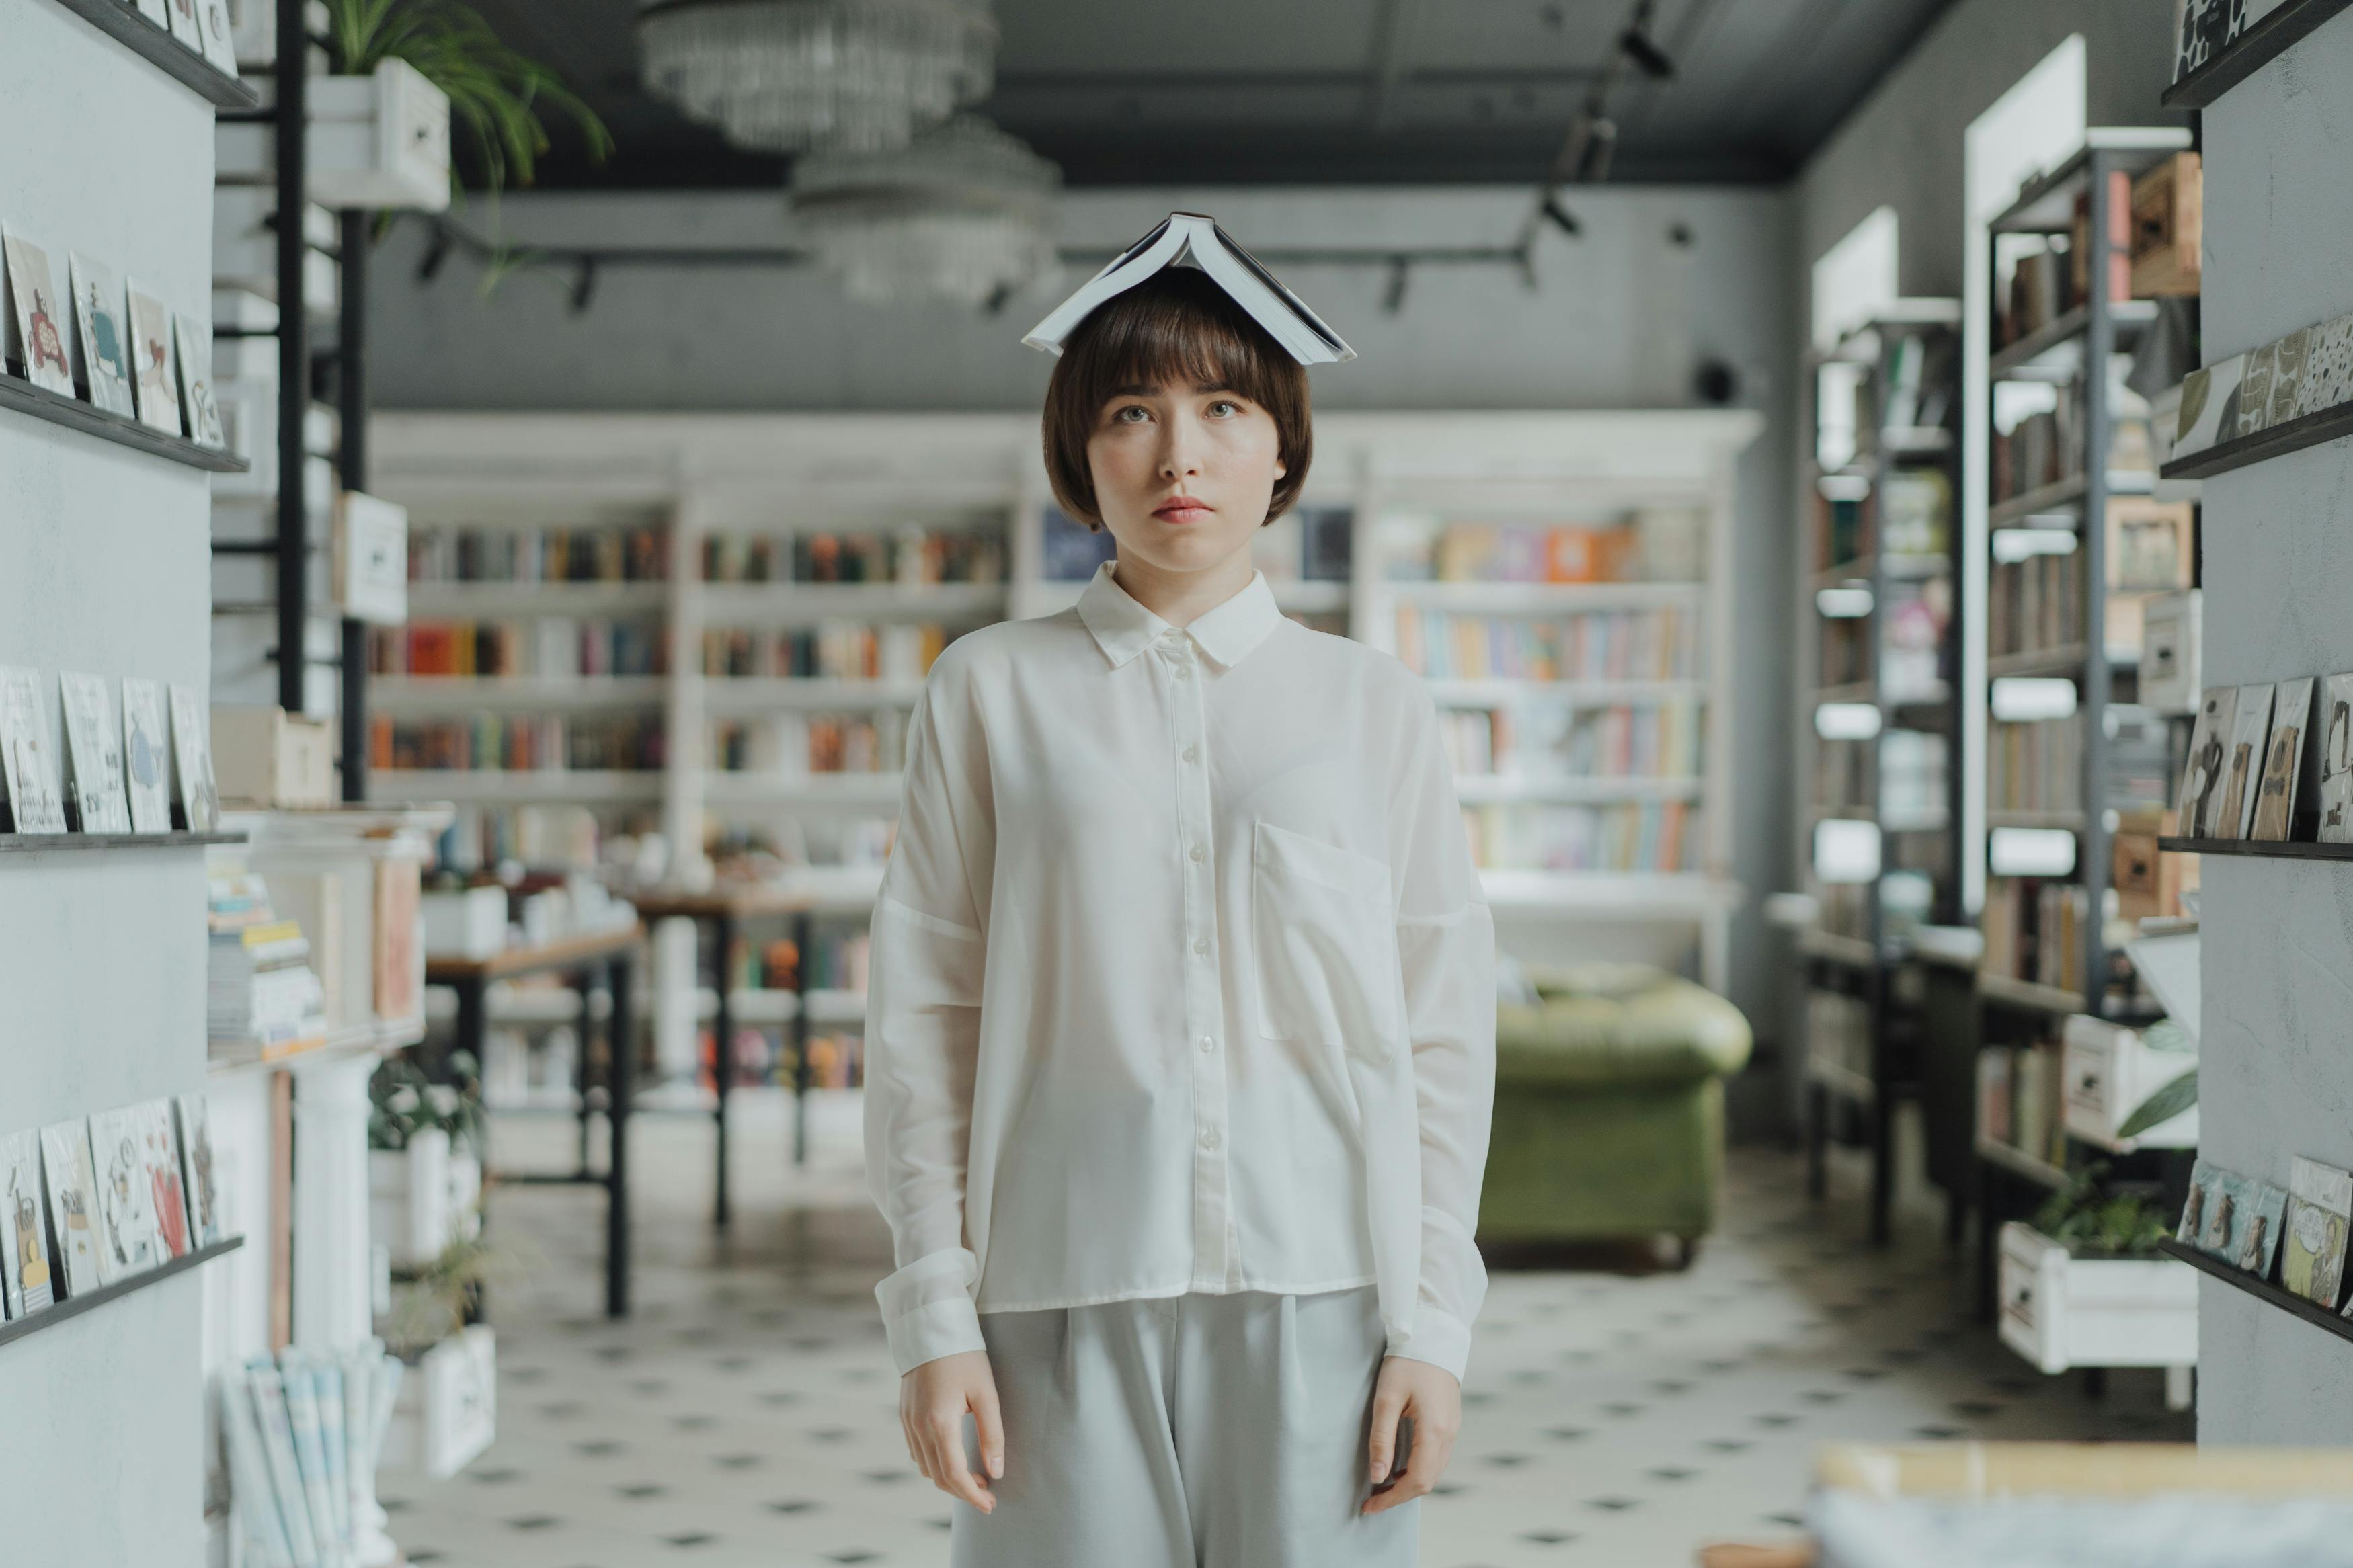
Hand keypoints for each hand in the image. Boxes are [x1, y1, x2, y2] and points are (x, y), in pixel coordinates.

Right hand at [900, 1349, 1003, 1513]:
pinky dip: (935, 1463)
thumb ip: (992, 1434)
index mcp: (940, 1423)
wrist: (931, 1327)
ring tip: (975, 1478)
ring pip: (925, 1467)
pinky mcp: (904, 1414)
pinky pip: (917, 1452)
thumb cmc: (964, 1357)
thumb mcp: (986, 1393)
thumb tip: (996, 1471)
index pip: (954, 1475)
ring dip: (948, 1479)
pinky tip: (953, 1458)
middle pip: (938, 1477)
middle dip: (963, 1492)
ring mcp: (907, 1421)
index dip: (972, 1496)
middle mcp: (919, 1426)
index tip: (990, 1505)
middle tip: (988, 1495)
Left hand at [1361, 1354, 1459, 1514]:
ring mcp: (1453, 1429)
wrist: (1432, 1336)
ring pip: (1435, 1472)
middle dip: (1400, 1495)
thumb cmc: (1406, 1363)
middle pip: (1428, 1481)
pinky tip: (1400, 1466)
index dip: (1393, 1498)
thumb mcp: (1386, 1399)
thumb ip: (1382, 1439)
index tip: (1369, 1506)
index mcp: (1434, 1430)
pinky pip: (1438, 1458)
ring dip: (1410, 1484)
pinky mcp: (1451, 1422)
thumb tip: (1378, 1476)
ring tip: (1383, 1485)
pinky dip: (1420, 1469)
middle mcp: (1449, 1434)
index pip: (1417, 1480)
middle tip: (1373, 1499)